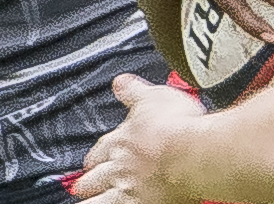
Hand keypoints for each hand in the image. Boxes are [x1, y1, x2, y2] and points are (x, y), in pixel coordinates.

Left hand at [76, 74, 205, 203]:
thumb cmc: (178, 125)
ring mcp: (130, 188)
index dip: (97, 153)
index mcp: (123, 139)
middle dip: (88, 180)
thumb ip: (134, 92)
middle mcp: (121, 166)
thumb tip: (120, 82)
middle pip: (97, 176)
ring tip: (84, 203)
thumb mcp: (154, 97)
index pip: (103, 147)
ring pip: (101, 199)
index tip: (93, 158)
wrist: (192, 153)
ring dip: (92, 201)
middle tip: (80, 186)